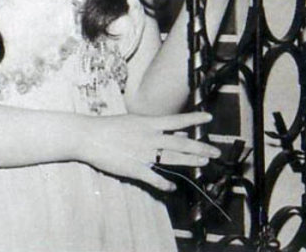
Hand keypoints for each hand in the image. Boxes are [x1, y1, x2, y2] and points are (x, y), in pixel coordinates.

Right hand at [79, 112, 219, 191]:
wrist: (89, 136)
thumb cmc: (110, 126)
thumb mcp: (134, 122)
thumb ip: (154, 127)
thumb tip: (176, 131)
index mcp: (148, 123)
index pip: (177, 120)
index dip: (194, 120)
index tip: (209, 118)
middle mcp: (150, 137)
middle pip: (181, 143)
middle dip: (200, 148)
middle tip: (216, 152)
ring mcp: (144, 154)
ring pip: (173, 159)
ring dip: (190, 162)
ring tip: (204, 163)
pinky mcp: (135, 169)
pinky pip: (154, 178)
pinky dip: (165, 184)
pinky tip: (172, 187)